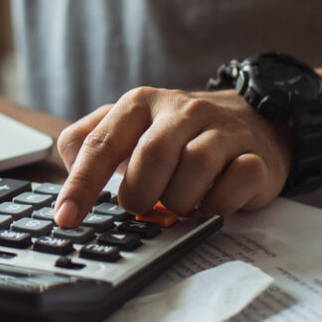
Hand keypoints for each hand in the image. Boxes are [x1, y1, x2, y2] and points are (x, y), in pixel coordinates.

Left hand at [52, 87, 293, 227]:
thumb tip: (67, 181)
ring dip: (180, 200)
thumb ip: (89, 145)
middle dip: (140, 194)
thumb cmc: (177, 135)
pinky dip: (219, 203)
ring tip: (178, 203)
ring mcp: (221, 130)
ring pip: (194, 168)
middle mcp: (180, 109)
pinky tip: (212, 202)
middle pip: (151, 156)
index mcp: (140, 103)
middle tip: (142, 206)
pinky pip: (236, 183)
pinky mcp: (255, 155)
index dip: (81, 184)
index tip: (66, 217)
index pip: (100, 143)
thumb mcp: (129, 128)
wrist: (253, 121)